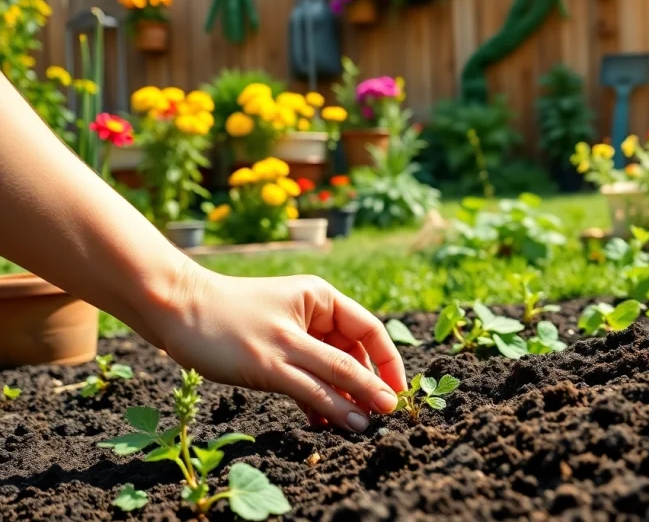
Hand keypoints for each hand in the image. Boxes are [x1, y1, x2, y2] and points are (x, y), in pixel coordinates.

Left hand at [140, 266, 406, 432]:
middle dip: (362, 388)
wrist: (169, 313)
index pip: (372, 334)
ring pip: (329, 370)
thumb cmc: (225, 327)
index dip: (389, 368)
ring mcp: (294, 333)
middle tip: (369, 424)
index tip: (396, 403)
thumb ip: (330, 386)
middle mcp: (313, 315)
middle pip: (353, 355)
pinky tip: (317, 423)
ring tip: (343, 429)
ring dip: (338, 398)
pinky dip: (313, 399)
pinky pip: (306, 377)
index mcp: (323, 301)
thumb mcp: (282, 360)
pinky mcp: (275, 352)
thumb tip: (369, 415)